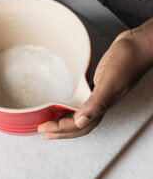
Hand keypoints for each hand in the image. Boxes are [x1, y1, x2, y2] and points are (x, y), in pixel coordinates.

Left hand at [38, 21, 152, 139]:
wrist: (135, 47)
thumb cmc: (126, 62)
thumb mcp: (110, 83)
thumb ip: (97, 103)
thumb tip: (80, 121)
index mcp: (101, 106)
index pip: (77, 125)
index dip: (59, 129)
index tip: (43, 129)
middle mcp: (98, 104)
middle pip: (76, 124)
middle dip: (59, 131)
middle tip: (43, 132)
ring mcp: (96, 95)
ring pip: (77, 114)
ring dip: (63, 121)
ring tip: (50, 123)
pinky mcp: (94, 86)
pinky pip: (79, 101)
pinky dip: (68, 106)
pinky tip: (62, 104)